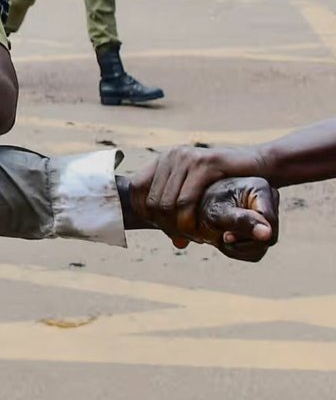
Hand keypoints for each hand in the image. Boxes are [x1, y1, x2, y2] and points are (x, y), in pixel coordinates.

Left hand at [136, 144, 264, 239]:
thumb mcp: (200, 197)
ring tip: (192, 237)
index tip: (163, 228)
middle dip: (165, 225)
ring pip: (168, 202)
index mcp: (164, 160)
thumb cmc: (232, 186)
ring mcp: (187, 158)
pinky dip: (189, 219)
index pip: (135, 189)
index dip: (144, 213)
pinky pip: (186, 200)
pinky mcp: (205, 163)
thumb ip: (185, 214)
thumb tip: (175, 243)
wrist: (264, 167)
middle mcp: (171, 156)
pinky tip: (200, 230)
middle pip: (151, 200)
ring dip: (178, 226)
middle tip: (182, 238)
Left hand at [194, 178, 278, 261]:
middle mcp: (269, 201)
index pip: (269, 222)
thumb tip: (267, 233)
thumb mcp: (217, 212)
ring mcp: (266, 217)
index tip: (226, 235)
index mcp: (260, 189)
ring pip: (262, 247)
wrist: (191, 208)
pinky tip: (225, 240)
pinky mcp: (261, 231)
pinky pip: (256, 252)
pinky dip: (237, 251)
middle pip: (268, 237)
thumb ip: (241, 221)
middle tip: (222, 235)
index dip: (249, 234)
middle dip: (241, 241)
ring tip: (221, 236)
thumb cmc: (201, 204)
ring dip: (237, 248)